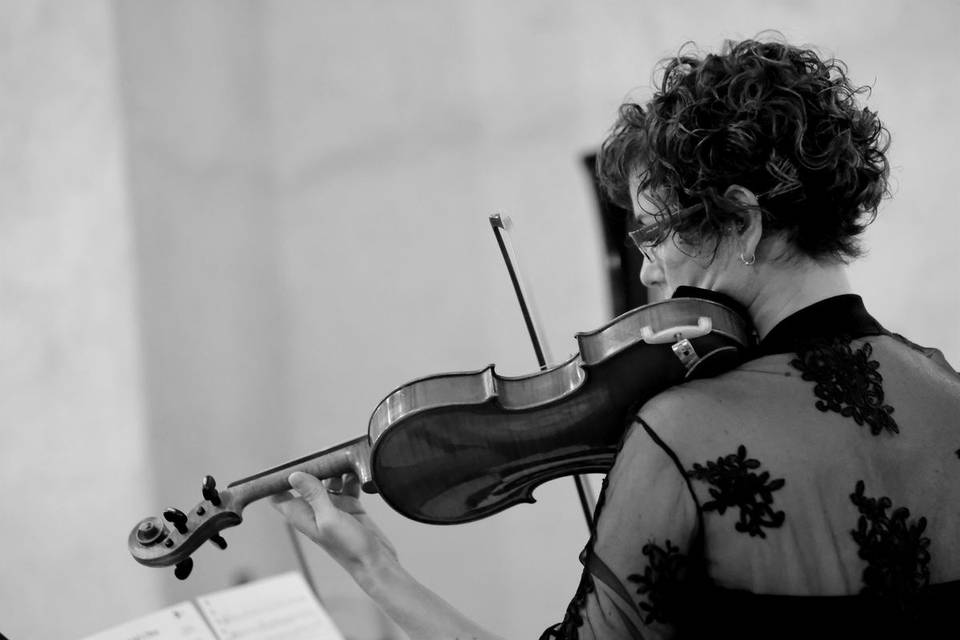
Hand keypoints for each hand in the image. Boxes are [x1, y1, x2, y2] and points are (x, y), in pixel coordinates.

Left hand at [271, 471, 397, 579]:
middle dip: (311, 468)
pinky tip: (356, 471)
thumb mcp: (329, 518)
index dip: (278, 481)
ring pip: (327, 482)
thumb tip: (294, 476)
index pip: (280, 497)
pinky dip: (350, 478)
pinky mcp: (350, 507)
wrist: (376, 562)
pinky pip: (347, 486)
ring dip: (333, 471)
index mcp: (303, 516)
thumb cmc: (349, 548)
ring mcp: (334, 508)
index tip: (284, 463)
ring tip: (341, 459)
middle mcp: (315, 511)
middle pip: (305, 484)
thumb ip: (313, 496)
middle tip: (321, 453)